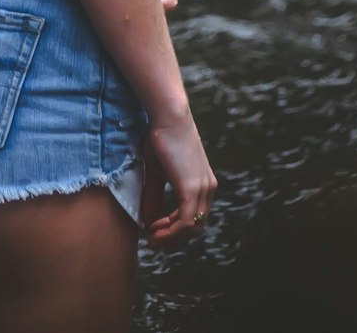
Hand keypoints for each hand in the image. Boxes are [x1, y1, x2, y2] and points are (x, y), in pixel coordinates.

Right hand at [140, 108, 216, 247]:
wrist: (168, 116)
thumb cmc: (161, 138)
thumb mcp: (157, 173)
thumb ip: (155, 197)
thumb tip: (147, 222)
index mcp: (203, 182)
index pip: (194, 216)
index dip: (175, 229)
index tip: (155, 230)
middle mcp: (208, 187)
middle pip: (195, 226)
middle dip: (174, 237)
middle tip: (154, 239)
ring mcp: (203, 188)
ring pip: (192, 228)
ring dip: (171, 237)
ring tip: (153, 237)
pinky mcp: (193, 188)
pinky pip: (185, 222)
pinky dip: (171, 232)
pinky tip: (155, 230)